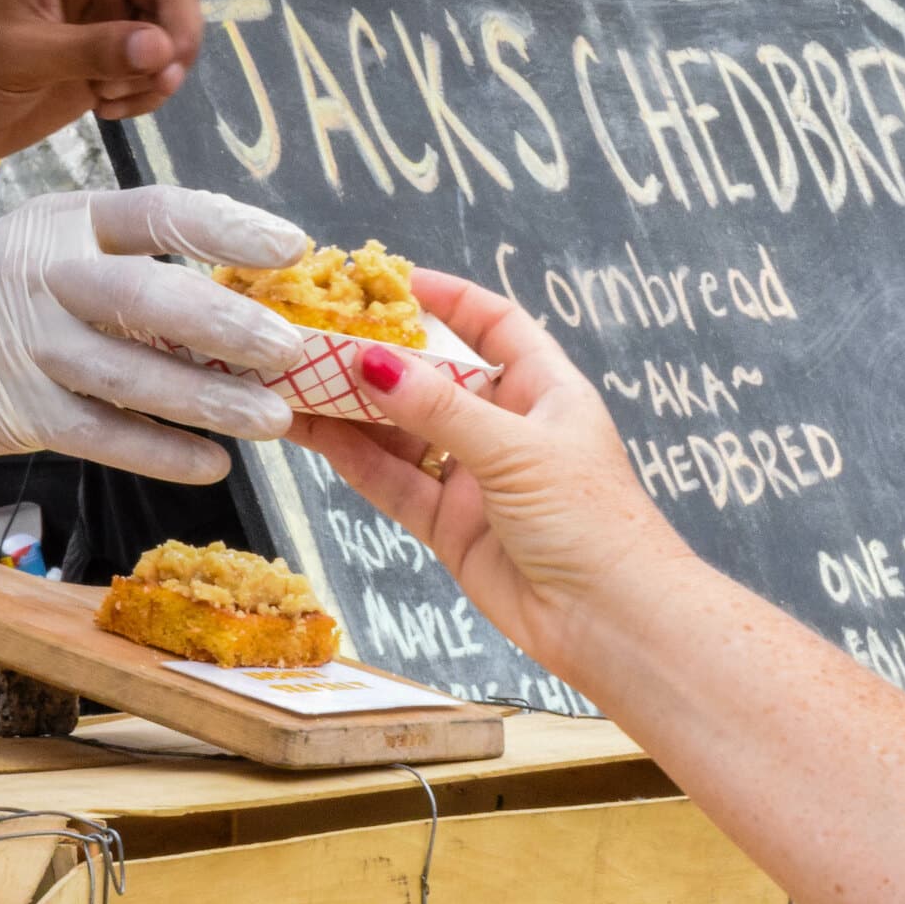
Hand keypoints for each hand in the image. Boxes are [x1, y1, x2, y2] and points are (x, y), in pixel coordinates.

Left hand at [0, 0, 254, 168]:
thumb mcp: (20, 54)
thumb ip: (93, 49)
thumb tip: (163, 51)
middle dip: (178, 33)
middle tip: (158, 73)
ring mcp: (107, 19)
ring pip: (174, 35)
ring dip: (158, 75)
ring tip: (109, 97)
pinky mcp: (112, 61)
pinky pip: (161, 72)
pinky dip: (147, 96)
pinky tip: (106, 108)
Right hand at [0, 186, 306, 482]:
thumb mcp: (35, 249)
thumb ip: (115, 268)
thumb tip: (225, 300)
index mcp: (62, 220)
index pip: (157, 211)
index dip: (228, 228)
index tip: (290, 247)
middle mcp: (46, 274)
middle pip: (153, 296)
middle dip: (231, 325)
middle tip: (291, 350)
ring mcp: (27, 345)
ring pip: (135, 374)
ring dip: (212, 399)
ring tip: (272, 418)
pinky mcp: (12, 409)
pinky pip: (102, 434)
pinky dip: (161, 451)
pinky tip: (210, 464)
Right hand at [287, 271, 695, 677]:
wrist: (611, 623)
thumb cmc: (594, 524)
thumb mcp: (516, 450)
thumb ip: (440, 408)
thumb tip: (375, 362)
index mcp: (545, 392)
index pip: (495, 326)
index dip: (449, 299)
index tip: (393, 280)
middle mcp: (507, 430)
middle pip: (432, 379)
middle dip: (378, 359)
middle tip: (318, 334)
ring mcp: (475, 481)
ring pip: (401, 433)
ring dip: (351, 409)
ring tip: (293, 379)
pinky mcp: (448, 528)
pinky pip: (392, 483)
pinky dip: (352, 458)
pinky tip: (311, 432)